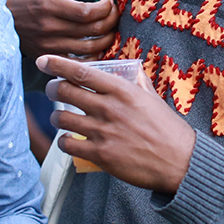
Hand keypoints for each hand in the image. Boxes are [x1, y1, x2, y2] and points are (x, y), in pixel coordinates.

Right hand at [5, 0, 119, 60]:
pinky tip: (97, 46)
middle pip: (92, 31)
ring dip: (106, 40)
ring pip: (88, 49)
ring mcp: (48, 45)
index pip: (88, 12)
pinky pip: (77, 63)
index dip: (106, 8)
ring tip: (109, 29)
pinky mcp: (47, 57)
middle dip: (110, 22)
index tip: (109, 1)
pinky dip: (92, 57)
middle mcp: (50, 27)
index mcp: (51, 5)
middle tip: (114, 14)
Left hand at [38, 54, 196, 193]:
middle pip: (64, 91)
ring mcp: (103, 132)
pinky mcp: (99, 155)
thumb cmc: (169, 129)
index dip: (57, 64)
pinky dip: (64, 140)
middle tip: (52, 89)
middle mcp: (109, 108)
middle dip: (52, 88)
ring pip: (61, 117)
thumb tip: (132, 70)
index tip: (43, 60)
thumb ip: (139, 83)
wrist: (180, 162)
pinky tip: (69, 140)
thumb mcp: (154, 99)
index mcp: (122, 90)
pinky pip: (67, 144)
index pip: (81, 72)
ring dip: (57, 116)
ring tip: (61, 117)